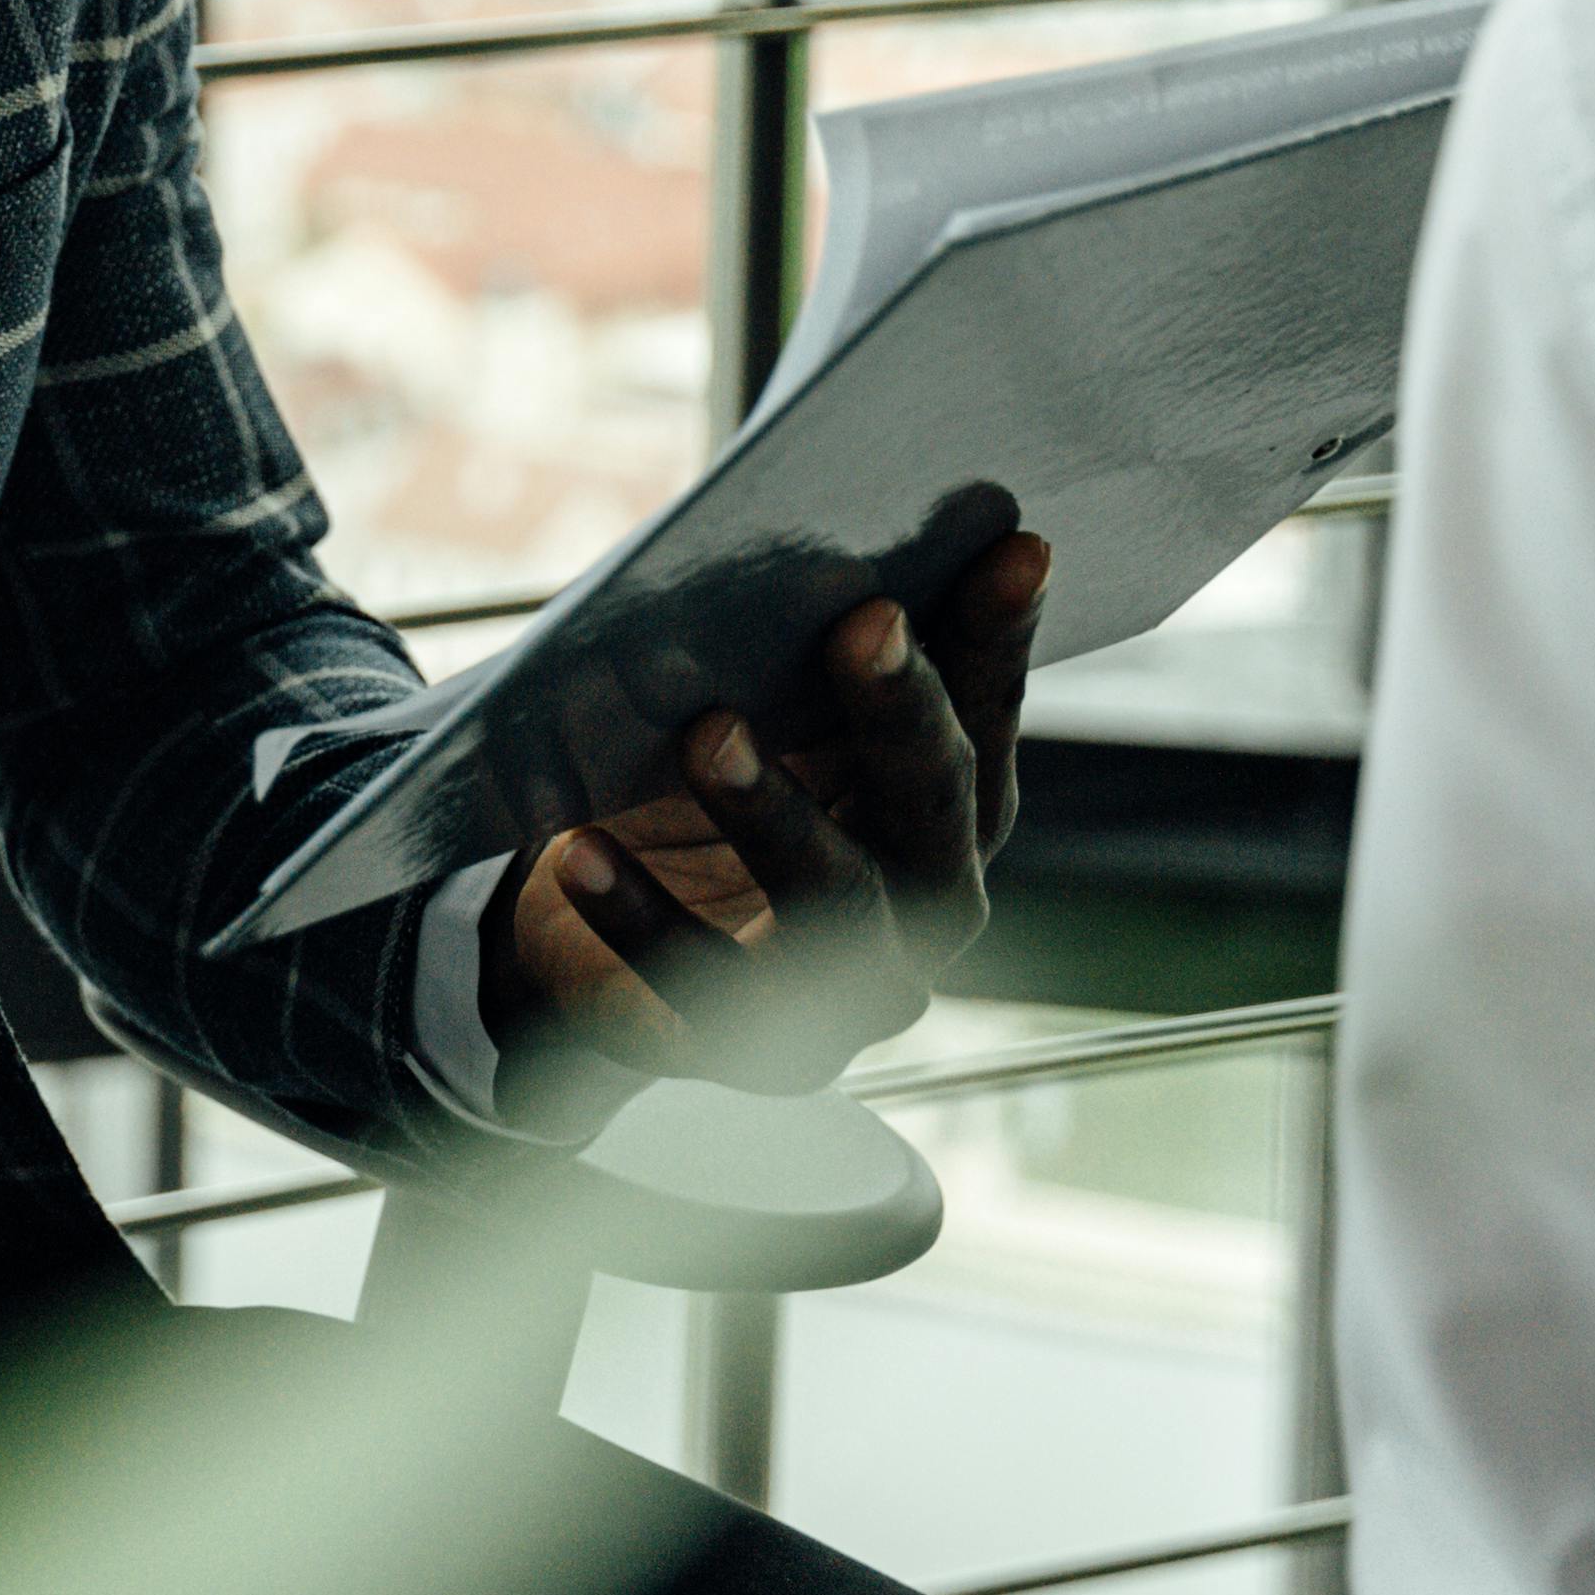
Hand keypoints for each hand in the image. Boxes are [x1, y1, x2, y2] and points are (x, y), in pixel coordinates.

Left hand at [474, 524, 1049, 1090]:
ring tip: (709, 730)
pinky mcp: (748, 1048)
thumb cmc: (696, 789)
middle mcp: (925, 904)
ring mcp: (849, 991)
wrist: (592, 932)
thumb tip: (818, 546)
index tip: (1014, 546)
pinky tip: (580, 851)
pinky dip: (636, 915)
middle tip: (865, 619)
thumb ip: (800, 653)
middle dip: (903, 712)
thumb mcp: (761, 713)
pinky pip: (693, 980)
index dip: (1001, 638)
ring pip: (836, 905)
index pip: (990, 718)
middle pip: (935, 810)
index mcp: (947, 811)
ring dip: (777, 813)